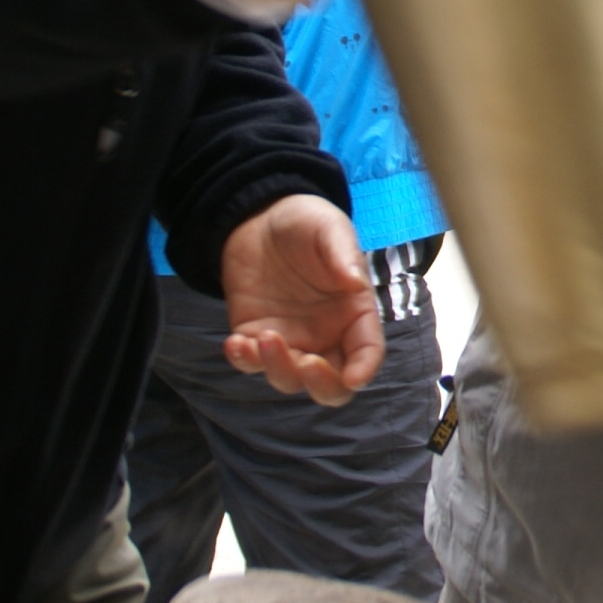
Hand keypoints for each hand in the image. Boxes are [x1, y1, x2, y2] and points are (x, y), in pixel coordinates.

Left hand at [220, 193, 382, 404]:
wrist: (259, 217)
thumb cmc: (305, 221)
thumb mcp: (328, 227)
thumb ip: (343, 253)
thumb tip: (355, 281)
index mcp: (353, 313)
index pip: (367, 352)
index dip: (364, 369)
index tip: (353, 376)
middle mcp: (325, 335)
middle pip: (332, 385)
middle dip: (321, 385)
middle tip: (306, 363)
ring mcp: (290, 339)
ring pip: (289, 379)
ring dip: (278, 368)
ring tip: (263, 336)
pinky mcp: (254, 335)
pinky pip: (250, 363)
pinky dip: (244, 361)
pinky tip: (235, 342)